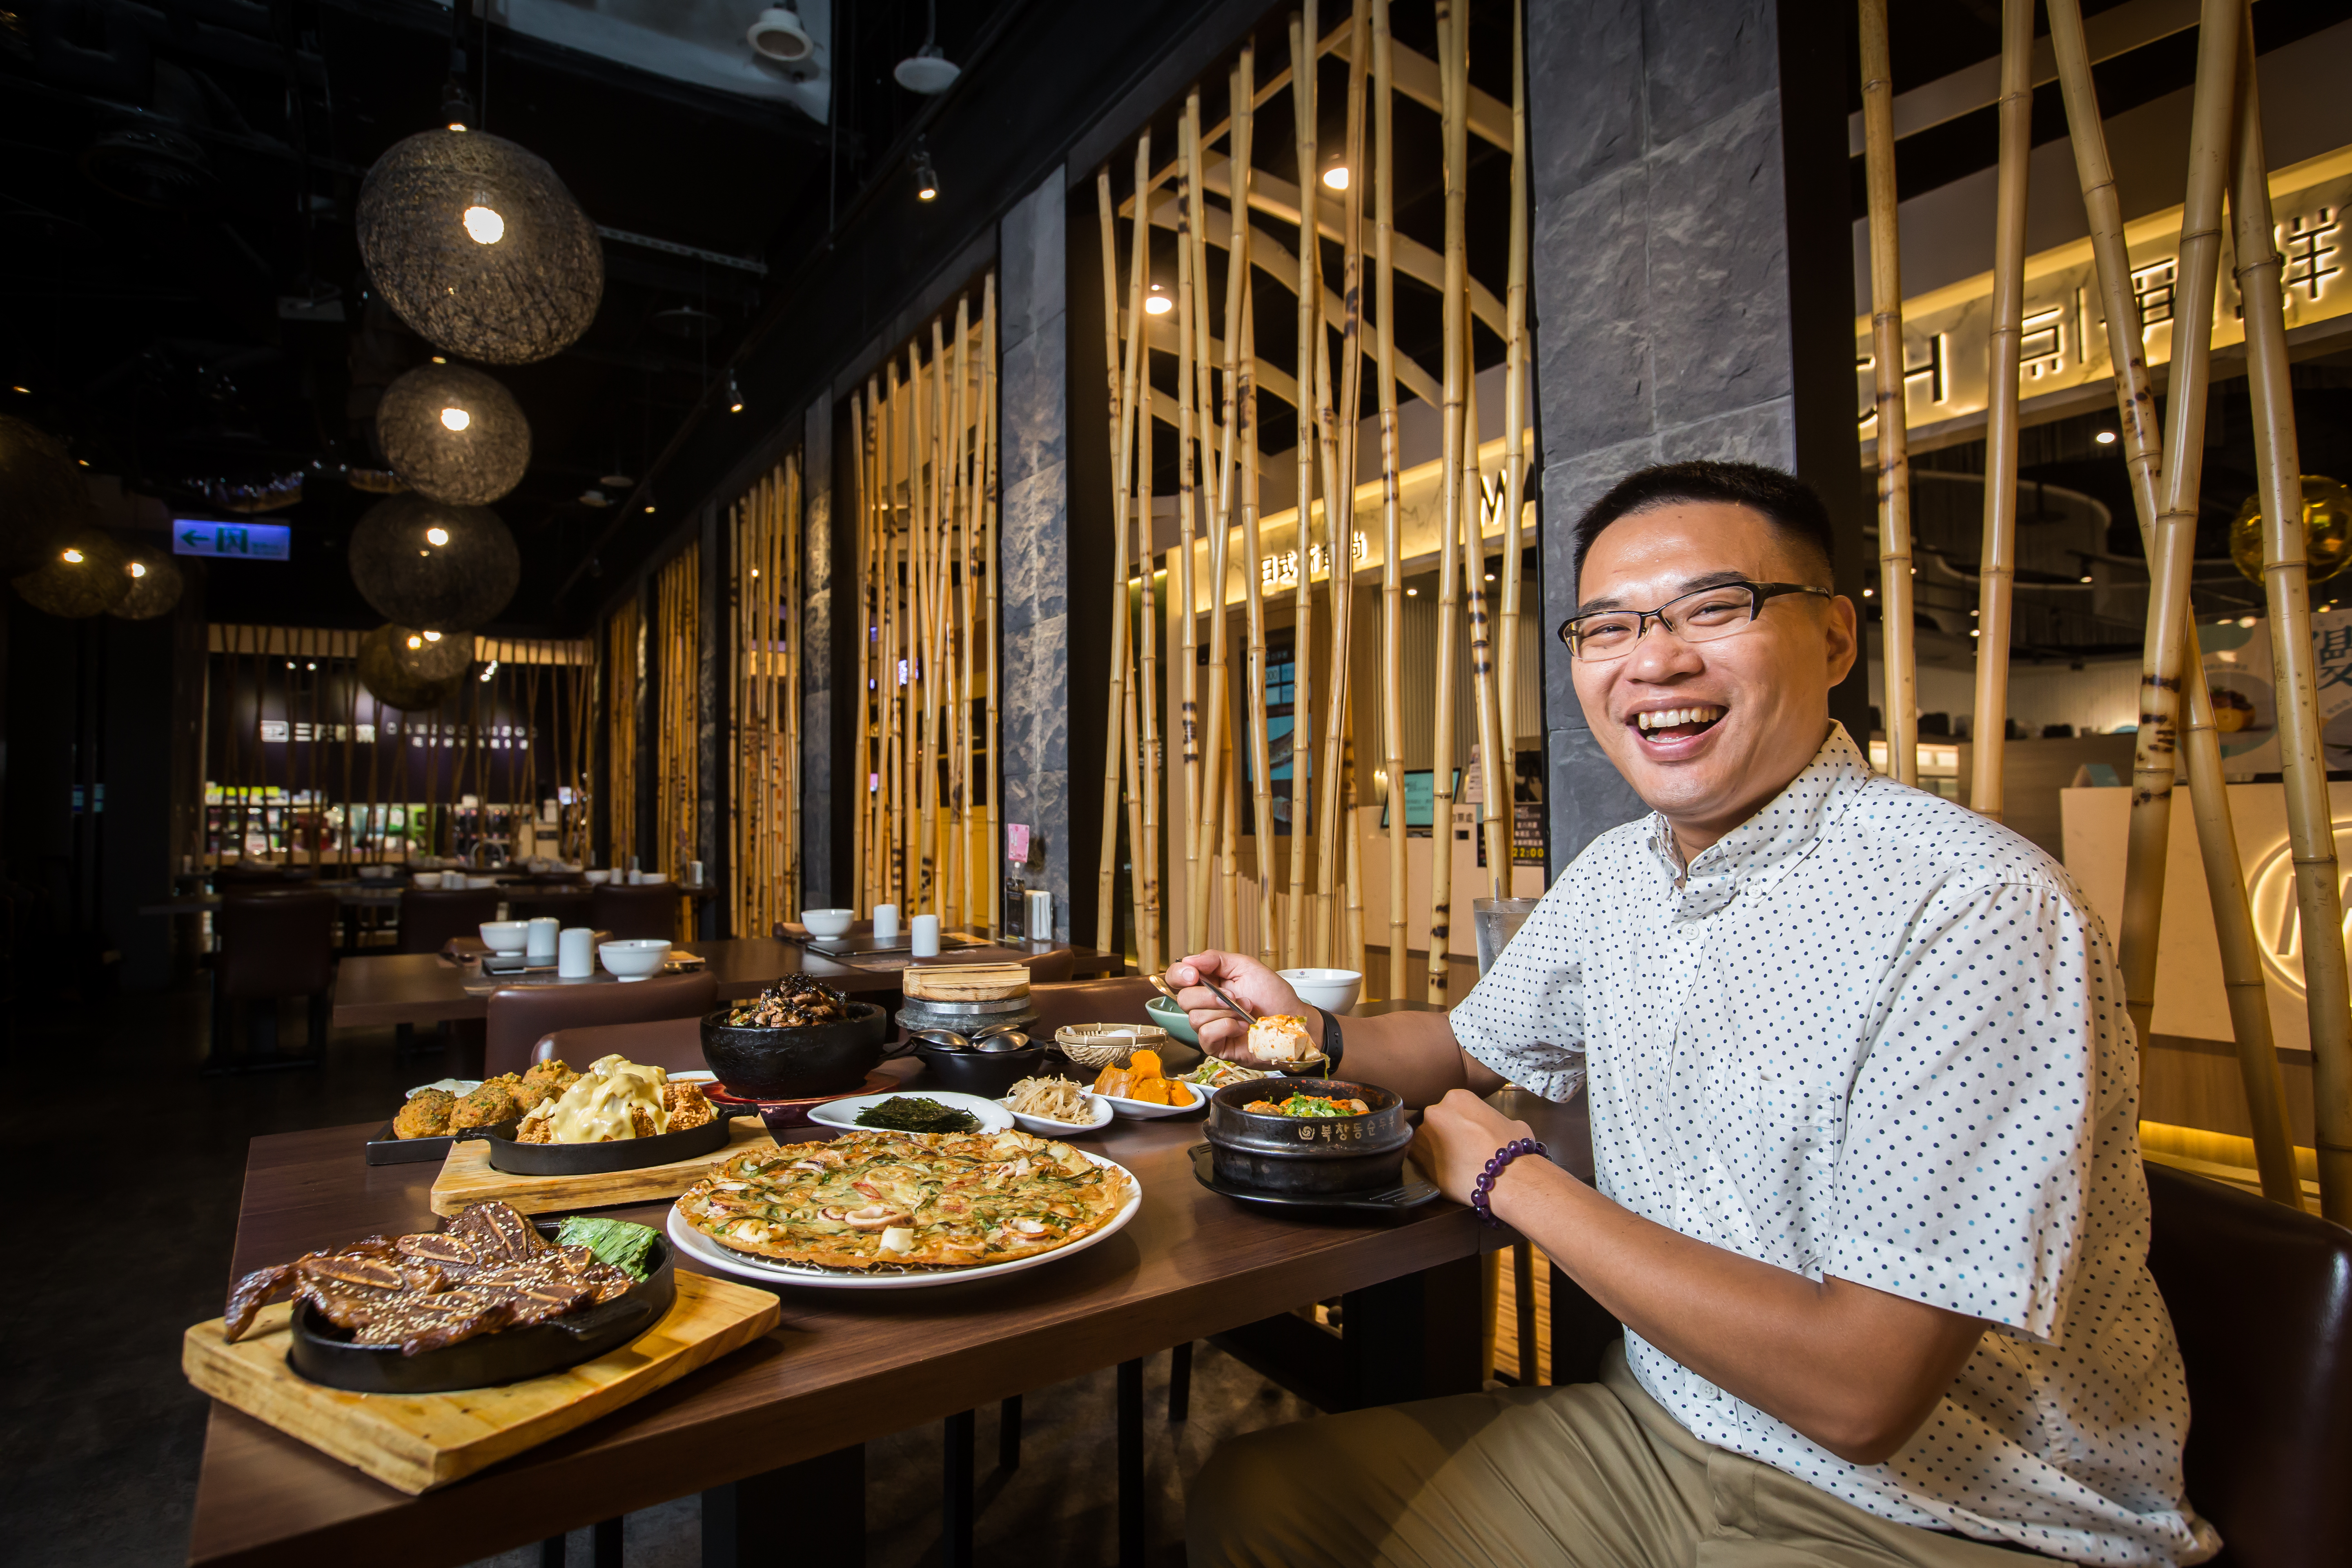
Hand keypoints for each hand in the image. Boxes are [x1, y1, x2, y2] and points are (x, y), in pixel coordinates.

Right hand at [1165, 951, 1301, 1059]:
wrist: (1292, 1021)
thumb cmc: (1273, 995)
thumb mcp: (1247, 967)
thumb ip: (1216, 959)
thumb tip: (1189, 959)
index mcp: (1209, 982)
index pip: (1178, 977)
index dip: (1179, 974)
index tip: (1194, 974)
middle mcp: (1206, 1005)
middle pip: (1184, 999)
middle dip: (1209, 995)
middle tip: (1234, 995)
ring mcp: (1210, 1026)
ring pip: (1195, 1018)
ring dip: (1224, 1012)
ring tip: (1245, 1011)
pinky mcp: (1217, 1046)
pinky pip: (1205, 1035)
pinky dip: (1226, 1027)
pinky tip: (1242, 1027)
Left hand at [1409, 1089, 1537, 1206]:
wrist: (1503, 1176)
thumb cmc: (1511, 1149)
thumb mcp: (1511, 1123)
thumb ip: (1495, 1120)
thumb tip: (1496, 1128)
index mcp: (1457, 1097)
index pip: (1455, 1107)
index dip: (1463, 1122)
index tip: (1469, 1134)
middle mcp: (1435, 1110)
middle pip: (1437, 1121)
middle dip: (1446, 1134)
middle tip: (1461, 1150)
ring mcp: (1423, 1134)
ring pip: (1426, 1140)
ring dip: (1435, 1149)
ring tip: (1453, 1164)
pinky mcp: (1416, 1157)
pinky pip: (1419, 1159)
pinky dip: (1429, 1165)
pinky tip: (1445, 1173)